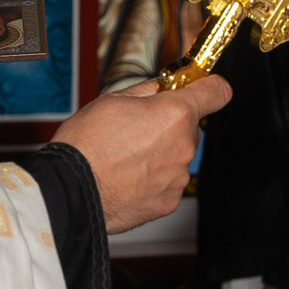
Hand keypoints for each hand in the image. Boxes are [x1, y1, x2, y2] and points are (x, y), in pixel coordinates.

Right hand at [51, 76, 229, 232]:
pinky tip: (128, 177)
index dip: (209, 86)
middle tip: (139, 128)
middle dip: (171, 125)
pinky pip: (168, 182)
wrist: (71, 190)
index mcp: (174, 113)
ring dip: (161, 154)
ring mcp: (178, 176)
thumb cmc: (86, 144)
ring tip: (126, 157)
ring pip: (179, 156)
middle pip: (191, 127)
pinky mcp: (169, 201)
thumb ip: (148, 91)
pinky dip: (154, 179)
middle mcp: (184, 146)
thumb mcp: (113, 100)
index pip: (217, 92)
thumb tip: (163, 87)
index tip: (203, 87)